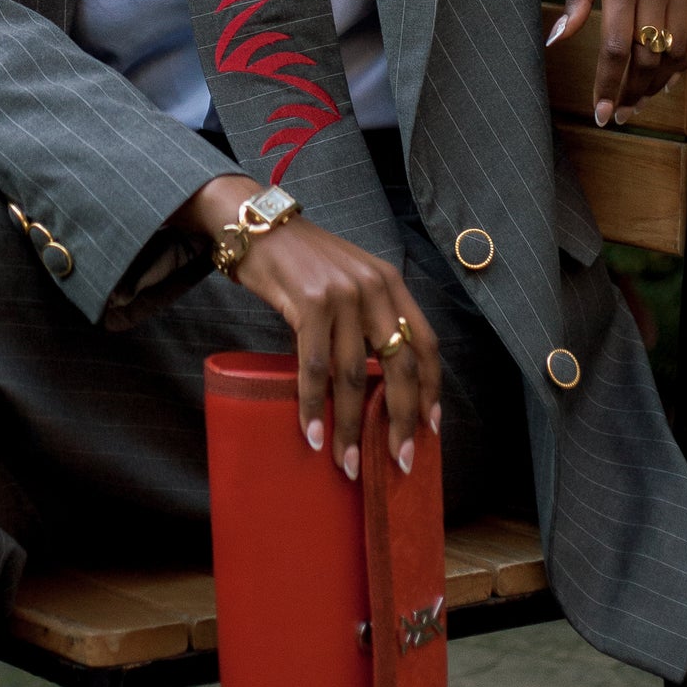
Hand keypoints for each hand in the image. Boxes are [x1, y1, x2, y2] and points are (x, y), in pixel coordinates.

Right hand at [170, 175, 440, 479]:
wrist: (255, 224)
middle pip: (399, 366)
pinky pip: (314, 368)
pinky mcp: (309, 303)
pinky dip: (313, 406)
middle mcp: (373, 287)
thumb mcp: (349, 280)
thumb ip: (368, 318)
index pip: (424, 342)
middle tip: (399, 461)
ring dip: (351, 427)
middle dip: (400, 420)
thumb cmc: (301, 261)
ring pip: (354, 376)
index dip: (430, 389)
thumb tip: (377, 380)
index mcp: (390, 283)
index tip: (429, 428)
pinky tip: (312, 433)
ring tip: (347, 462)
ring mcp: (342, 295)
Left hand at [549, 0, 686, 125]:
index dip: (608, 85)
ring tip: (639, 100)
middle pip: (647, 58)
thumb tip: (556, 40)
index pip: (616, 48)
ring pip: (675, 53)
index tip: (601, 112)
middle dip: (631, 92)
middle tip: (618, 114)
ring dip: (656, 84)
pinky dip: (683, 62)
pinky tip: (667, 75)